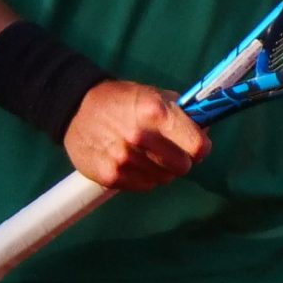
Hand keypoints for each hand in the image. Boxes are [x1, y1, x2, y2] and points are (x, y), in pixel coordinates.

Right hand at [60, 80, 209, 190]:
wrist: (76, 108)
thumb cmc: (122, 100)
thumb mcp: (154, 95)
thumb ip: (182, 113)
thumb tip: (207, 130)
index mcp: (156, 112)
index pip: (197, 145)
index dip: (201, 148)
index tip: (197, 147)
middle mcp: (140, 136)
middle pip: (183, 166)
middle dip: (181, 160)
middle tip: (171, 152)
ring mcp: (124, 159)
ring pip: (164, 179)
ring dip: (162, 170)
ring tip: (148, 155)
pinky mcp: (110, 176)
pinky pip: (145, 186)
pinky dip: (144, 178)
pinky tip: (134, 163)